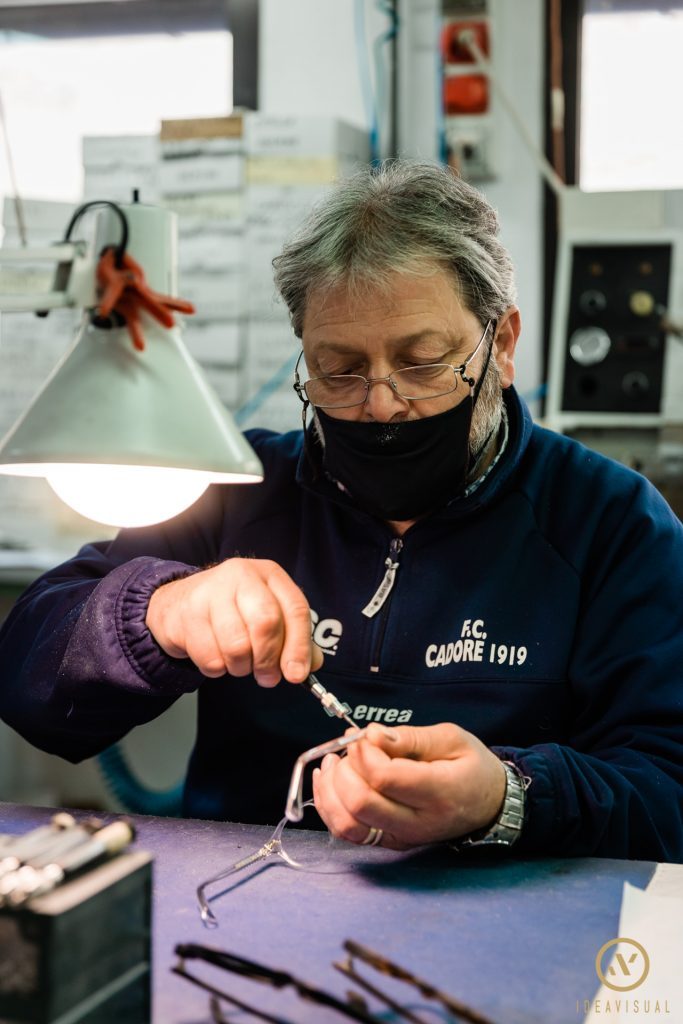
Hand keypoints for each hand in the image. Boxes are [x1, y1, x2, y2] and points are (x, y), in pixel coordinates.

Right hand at [145, 558, 322, 684]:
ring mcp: (211, 591)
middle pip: (266, 623)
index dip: (299, 646)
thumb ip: (294, 639)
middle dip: (269, 659)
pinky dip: (217, 669)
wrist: (178, 603)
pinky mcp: (187, 613)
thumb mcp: (267, 616)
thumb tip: (310, 665)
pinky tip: (216, 657)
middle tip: (267, 677)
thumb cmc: (232, 611)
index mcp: (269, 574)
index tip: (297, 675)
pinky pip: (210, 658)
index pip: (295, 609)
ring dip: (241, 667)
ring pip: (237, 645)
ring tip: (238, 663)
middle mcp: (242, 575)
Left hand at [312, 722, 506, 849]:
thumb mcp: (451, 738)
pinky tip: (329, 781)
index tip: (364, 736)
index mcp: (439, 793)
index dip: (364, 753)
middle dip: (344, 770)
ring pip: (347, 823)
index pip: (384, 779)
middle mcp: (418, 823)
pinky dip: (329, 806)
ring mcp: (402, 837)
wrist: (490, 804)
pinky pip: (347, 832)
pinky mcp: (389, 842)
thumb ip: (410, 737)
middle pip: (360, 803)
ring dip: (330, 790)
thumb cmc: (471, 766)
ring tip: (334, 762)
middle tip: (351, 748)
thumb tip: (370, 735)